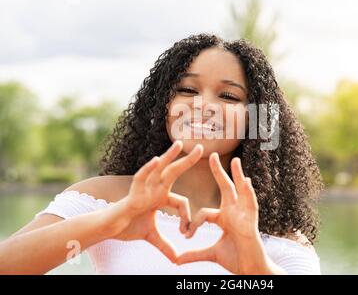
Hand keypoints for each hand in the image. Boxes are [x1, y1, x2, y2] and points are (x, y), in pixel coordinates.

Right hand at [101, 140, 202, 262]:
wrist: (109, 229)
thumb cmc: (128, 227)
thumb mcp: (151, 236)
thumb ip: (165, 245)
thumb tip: (176, 260)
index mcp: (161, 197)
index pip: (181, 201)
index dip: (186, 218)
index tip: (186, 233)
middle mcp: (154, 189)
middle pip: (174, 172)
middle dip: (187, 161)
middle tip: (202, 148)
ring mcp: (144, 189)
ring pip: (159, 169)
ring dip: (169, 156)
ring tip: (180, 144)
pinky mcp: (133, 192)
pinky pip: (141, 178)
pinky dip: (148, 169)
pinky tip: (156, 159)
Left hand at [175, 153, 276, 273]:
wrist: (249, 270)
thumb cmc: (235, 259)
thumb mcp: (212, 254)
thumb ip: (194, 254)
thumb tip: (177, 260)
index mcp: (224, 218)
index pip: (205, 212)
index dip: (194, 223)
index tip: (186, 235)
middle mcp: (234, 213)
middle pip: (226, 188)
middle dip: (220, 171)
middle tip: (213, 154)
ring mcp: (244, 216)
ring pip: (241, 192)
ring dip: (239, 176)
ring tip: (236, 161)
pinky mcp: (251, 223)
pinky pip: (251, 205)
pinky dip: (249, 194)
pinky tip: (247, 182)